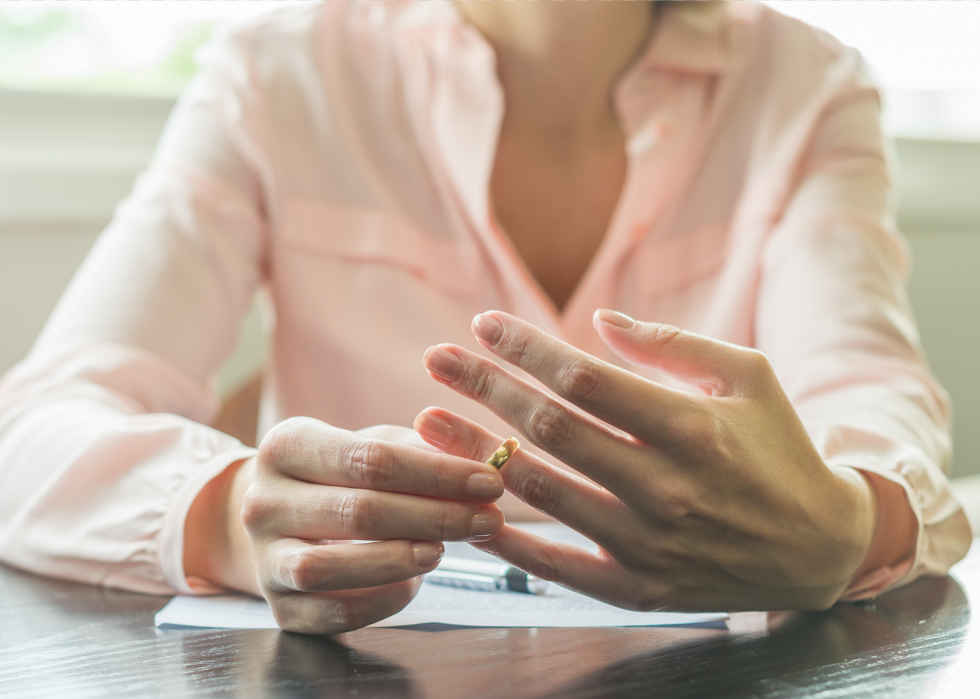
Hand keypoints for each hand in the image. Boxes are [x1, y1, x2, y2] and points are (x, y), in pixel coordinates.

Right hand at [187, 417, 505, 633]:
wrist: (277, 520)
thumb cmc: (338, 476)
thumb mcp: (371, 445)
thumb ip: (420, 450)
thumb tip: (477, 462)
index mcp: (285, 446)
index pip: (369, 459)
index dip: (436, 473)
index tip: (489, 481)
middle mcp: (262, 501)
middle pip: (357, 511)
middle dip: (434, 516)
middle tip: (488, 518)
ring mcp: (265, 557)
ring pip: (328, 568)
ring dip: (397, 560)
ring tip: (444, 550)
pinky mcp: (279, 607)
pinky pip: (332, 613)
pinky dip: (380, 600)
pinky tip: (413, 582)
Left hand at [415, 310, 879, 611]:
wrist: (820, 547)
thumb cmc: (779, 448)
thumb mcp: (748, 377)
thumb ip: (672, 345)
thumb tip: (597, 321)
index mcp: (692, 428)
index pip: (586, 380)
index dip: (527, 348)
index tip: (482, 325)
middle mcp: (666, 488)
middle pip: (550, 429)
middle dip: (484, 387)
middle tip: (435, 359)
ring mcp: (649, 544)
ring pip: (540, 493)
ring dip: (475, 453)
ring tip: (426, 420)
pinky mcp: (639, 589)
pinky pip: (556, 566)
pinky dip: (506, 539)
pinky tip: (465, 507)